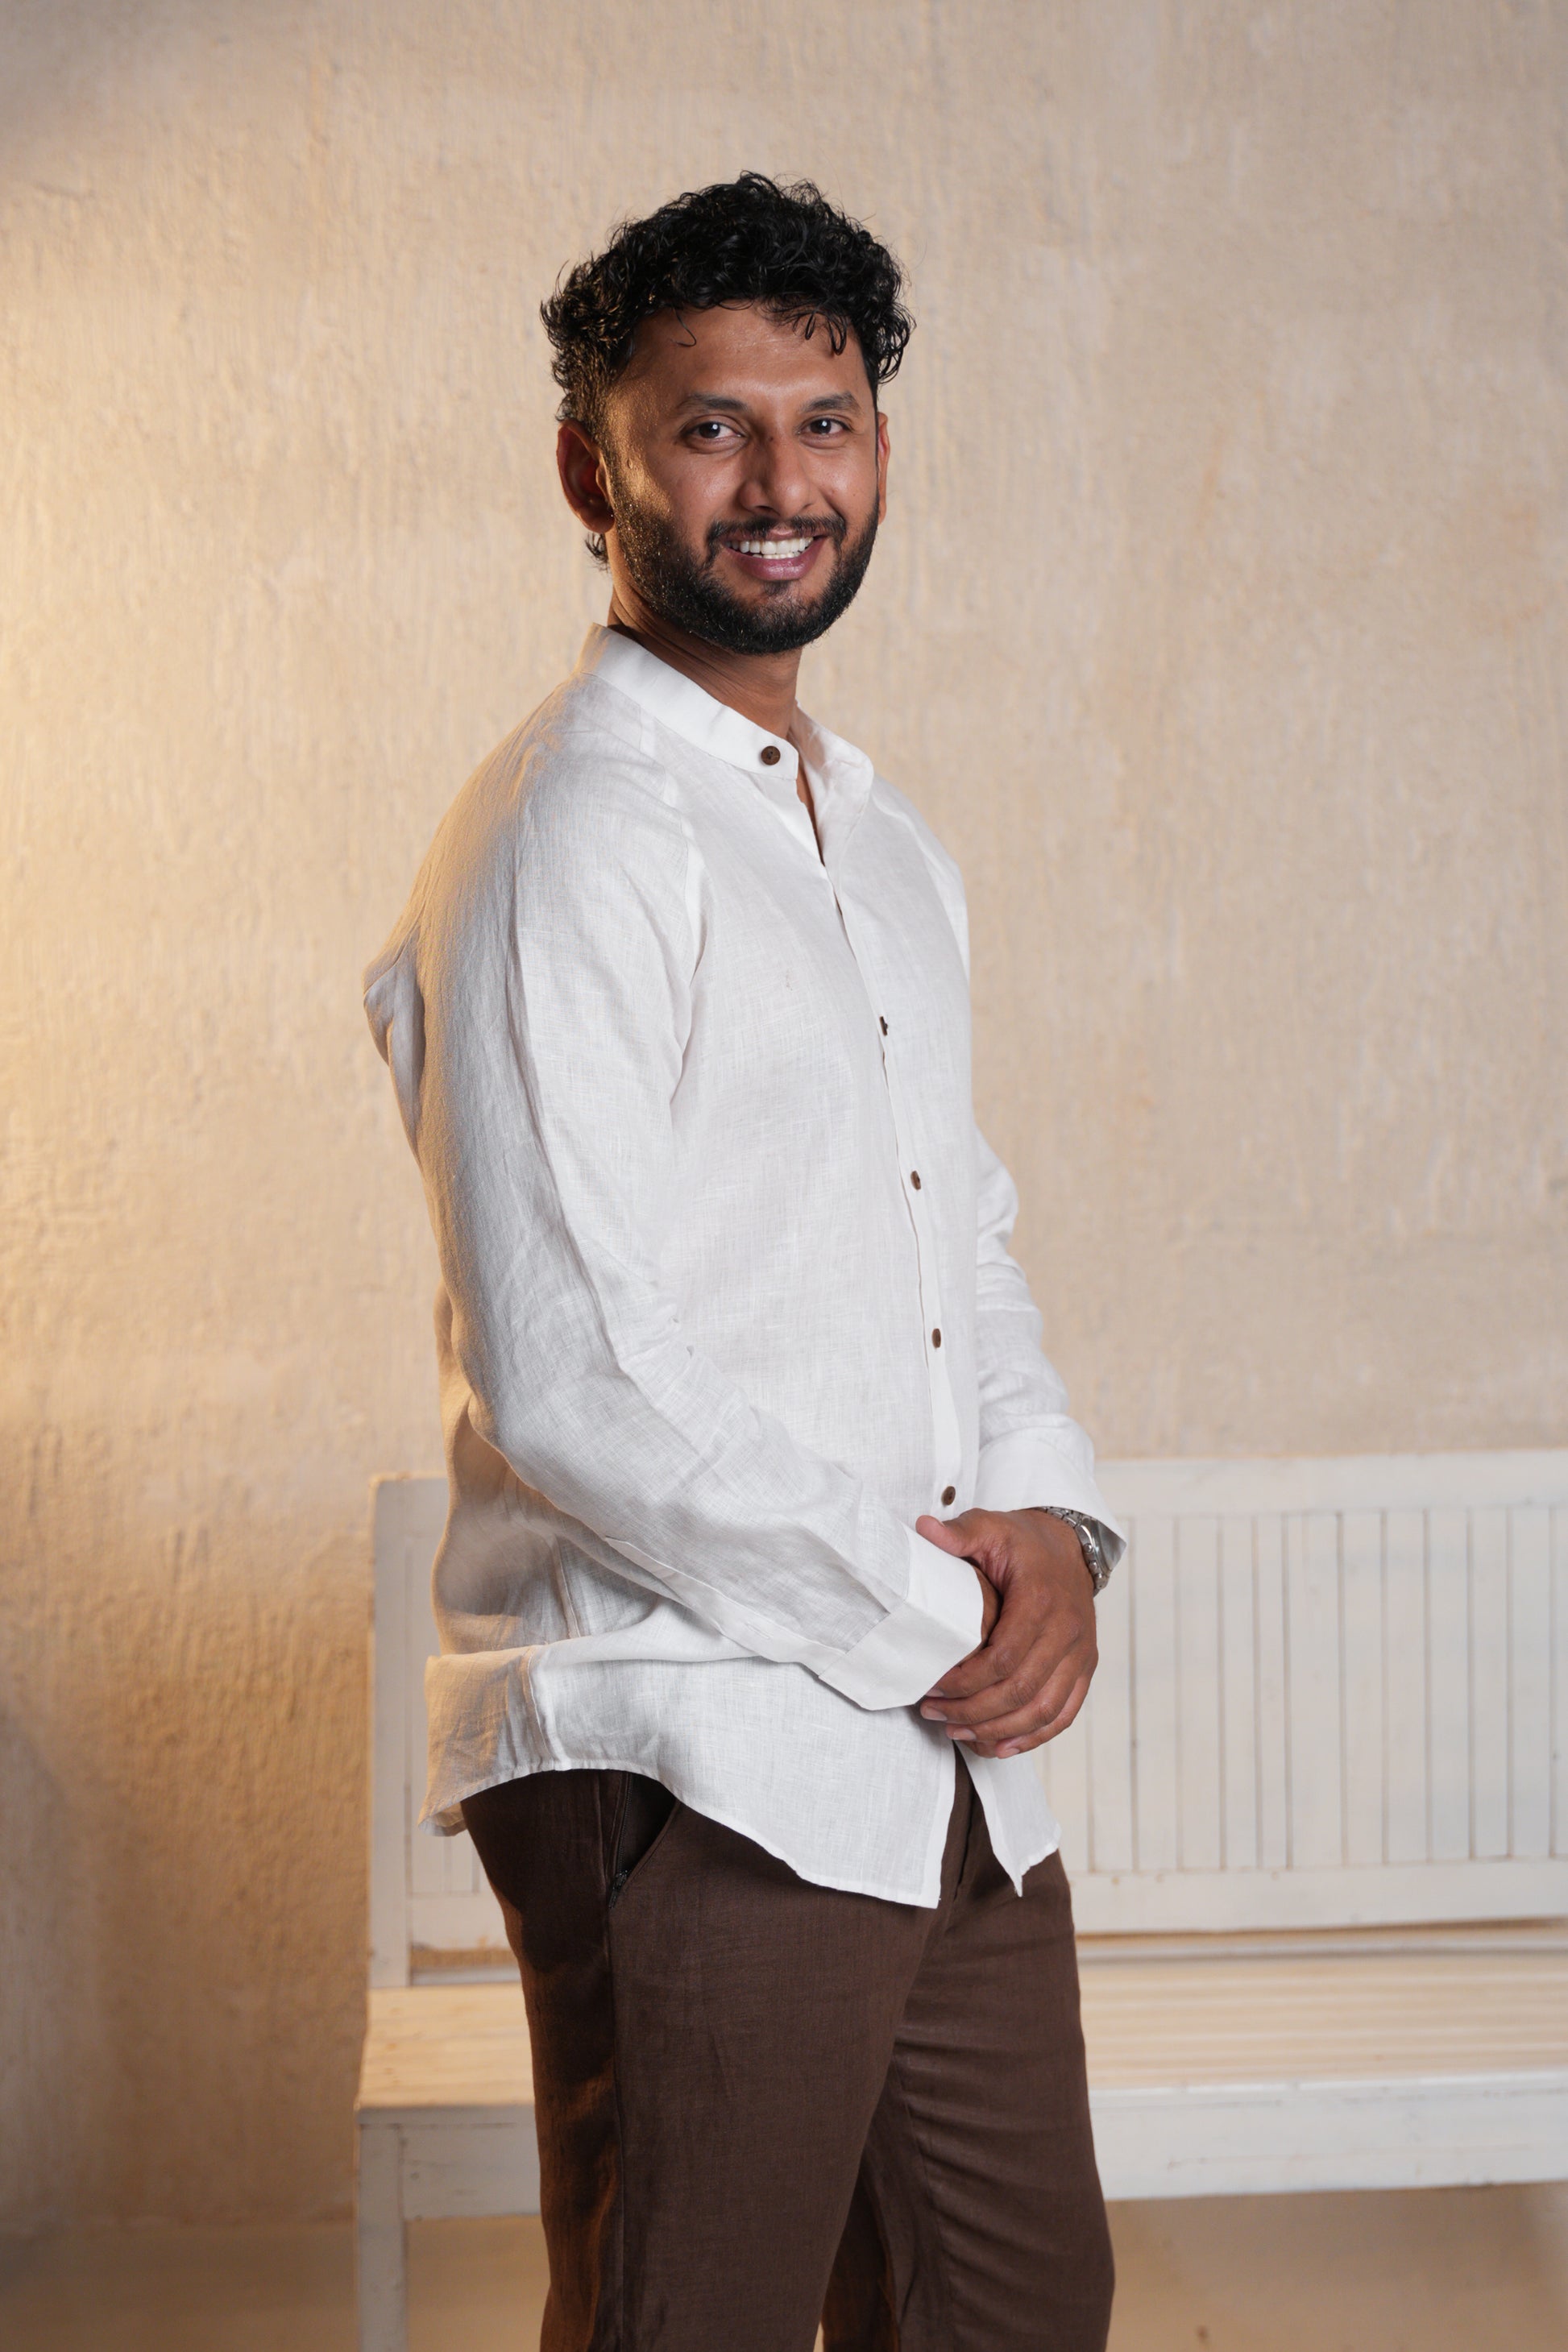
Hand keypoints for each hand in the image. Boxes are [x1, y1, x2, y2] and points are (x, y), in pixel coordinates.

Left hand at [916, 1507, 1097, 1759]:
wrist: (1069, 1547)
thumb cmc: (1023, 1542)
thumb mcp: (990, 1526)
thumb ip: (959, 1532)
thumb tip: (923, 1528)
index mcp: (1041, 1600)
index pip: (1003, 1658)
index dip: (965, 1681)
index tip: (932, 1686)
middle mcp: (1067, 1631)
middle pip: (1020, 1691)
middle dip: (973, 1711)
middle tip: (934, 1713)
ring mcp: (1081, 1653)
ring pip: (1042, 1711)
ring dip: (998, 1731)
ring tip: (958, 1732)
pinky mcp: (1085, 1667)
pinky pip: (1064, 1714)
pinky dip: (1033, 1737)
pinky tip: (999, 1747)